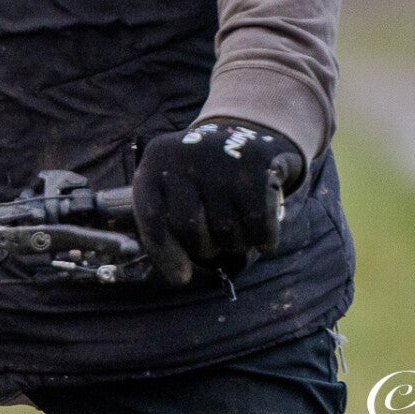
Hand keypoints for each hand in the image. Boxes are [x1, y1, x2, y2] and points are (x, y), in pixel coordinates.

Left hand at [133, 121, 304, 286]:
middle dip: (203, 248)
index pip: (151, 217)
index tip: (181, 278)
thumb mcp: (171, 183)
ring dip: (234, 244)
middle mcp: (185, 157)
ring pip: (227, 234)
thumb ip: (162, 220)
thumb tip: (178, 275)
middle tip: (212, 242)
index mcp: (156, 161)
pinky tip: (261, 233)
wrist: (245, 135)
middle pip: (190, 231)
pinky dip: (263, 240)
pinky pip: (260, 228)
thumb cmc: (200, 176)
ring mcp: (221, 161)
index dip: (165, 255)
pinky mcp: (257, 167)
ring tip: (234, 228)